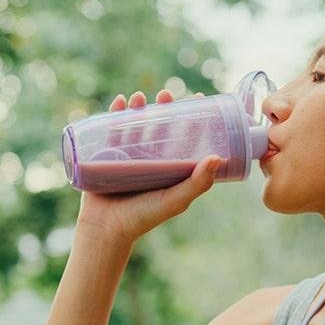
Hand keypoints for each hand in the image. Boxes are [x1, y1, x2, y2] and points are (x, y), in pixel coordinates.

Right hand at [76, 89, 218, 247]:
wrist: (106, 229)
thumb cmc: (144, 218)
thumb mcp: (175, 200)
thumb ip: (197, 183)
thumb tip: (218, 158)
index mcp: (169, 168)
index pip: (184, 136)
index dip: (191, 117)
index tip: (197, 98)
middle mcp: (150, 160)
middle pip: (159, 125)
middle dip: (163, 107)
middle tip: (166, 95)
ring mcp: (127, 157)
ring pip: (135, 125)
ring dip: (138, 107)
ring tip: (139, 97)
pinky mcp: (106, 157)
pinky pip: (110, 131)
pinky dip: (113, 114)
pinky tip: (119, 102)